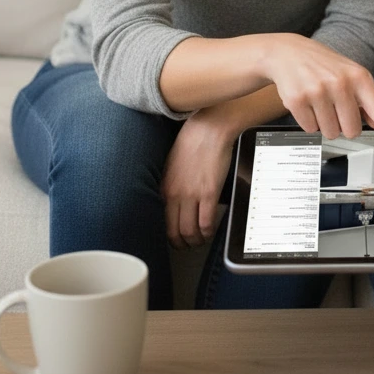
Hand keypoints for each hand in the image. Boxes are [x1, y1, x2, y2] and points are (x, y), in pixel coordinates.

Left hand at [161, 111, 233, 248]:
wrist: (208, 129)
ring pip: (190, 231)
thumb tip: (174, 201)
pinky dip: (208, 232)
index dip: (170, 236)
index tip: (176, 238)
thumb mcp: (172, 165)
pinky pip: (206, 222)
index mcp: (164, 188)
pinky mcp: (209, 193)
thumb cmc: (192, 142)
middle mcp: (175, 195)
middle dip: (182, 243)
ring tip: (201, 239)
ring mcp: (192, 195)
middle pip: (175, 232)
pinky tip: (210, 230)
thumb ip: (171, 185)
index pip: (162, 222)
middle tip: (189, 244)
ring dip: (196, 240)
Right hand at [260, 34, 373, 154]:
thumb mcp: (350, 74)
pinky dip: (308, 121)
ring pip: (330, 132)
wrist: (287, 52)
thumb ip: (365, 99)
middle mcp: (340, 83)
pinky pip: (310, 129)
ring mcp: (318, 91)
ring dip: (325, 123)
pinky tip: (307, 103)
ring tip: (319, 102)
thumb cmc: (322, 64)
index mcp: (359, 77)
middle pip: (352, 131)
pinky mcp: (298, 100)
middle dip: (344, 125)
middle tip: (334, 106)